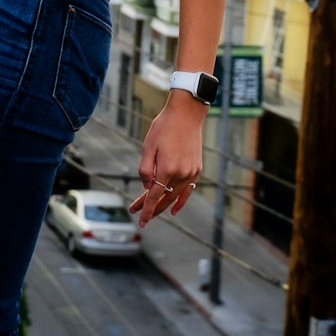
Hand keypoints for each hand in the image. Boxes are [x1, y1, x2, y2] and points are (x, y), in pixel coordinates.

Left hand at [129, 93, 203, 226]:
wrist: (186, 115)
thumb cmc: (163, 128)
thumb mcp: (148, 146)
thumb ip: (145, 169)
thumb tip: (146, 186)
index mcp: (166, 169)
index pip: (153, 196)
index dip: (146, 209)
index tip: (140, 220)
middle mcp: (180, 174)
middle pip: (164, 199)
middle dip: (150, 208)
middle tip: (138, 214)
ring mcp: (190, 173)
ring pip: (175, 196)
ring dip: (163, 205)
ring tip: (151, 211)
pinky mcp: (196, 170)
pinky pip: (188, 190)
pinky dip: (181, 201)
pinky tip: (174, 210)